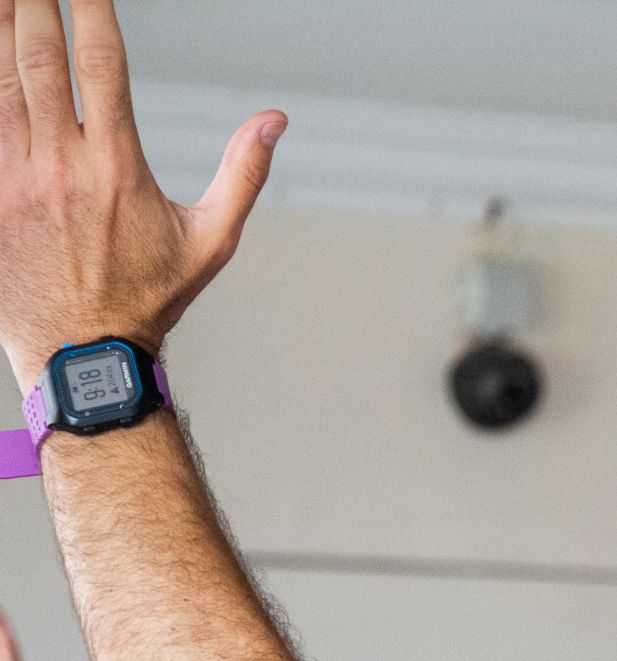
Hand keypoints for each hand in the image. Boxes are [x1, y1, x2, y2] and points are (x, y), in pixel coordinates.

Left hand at [0, 0, 284, 390]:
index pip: (103, 65)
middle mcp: (61, 165)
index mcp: (117, 167)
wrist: (85, 353)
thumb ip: (243, 173)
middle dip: (32, 6)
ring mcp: (16, 179)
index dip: (91, 13)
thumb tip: (273, 120)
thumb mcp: (212, 240)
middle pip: (36, 57)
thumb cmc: (150, 298)